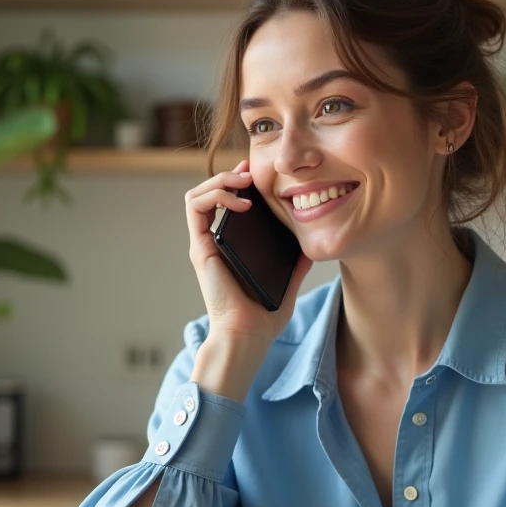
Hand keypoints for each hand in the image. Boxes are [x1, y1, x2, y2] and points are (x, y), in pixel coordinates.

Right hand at [184, 158, 312, 351]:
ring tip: (244, 181)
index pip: (224, 204)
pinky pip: (196, 208)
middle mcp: (213, 242)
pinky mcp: (201, 248)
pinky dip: (216, 195)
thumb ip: (295, 267)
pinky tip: (242, 202)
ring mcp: (205, 244)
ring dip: (219, 180)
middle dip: (228, 175)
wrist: (247, 335)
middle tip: (250, 171)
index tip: (257, 175)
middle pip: (208, 193)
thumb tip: (309, 249)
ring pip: (196, 195)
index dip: (237, 183)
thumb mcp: (286, 285)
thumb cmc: (263, 317)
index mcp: (230, 247)